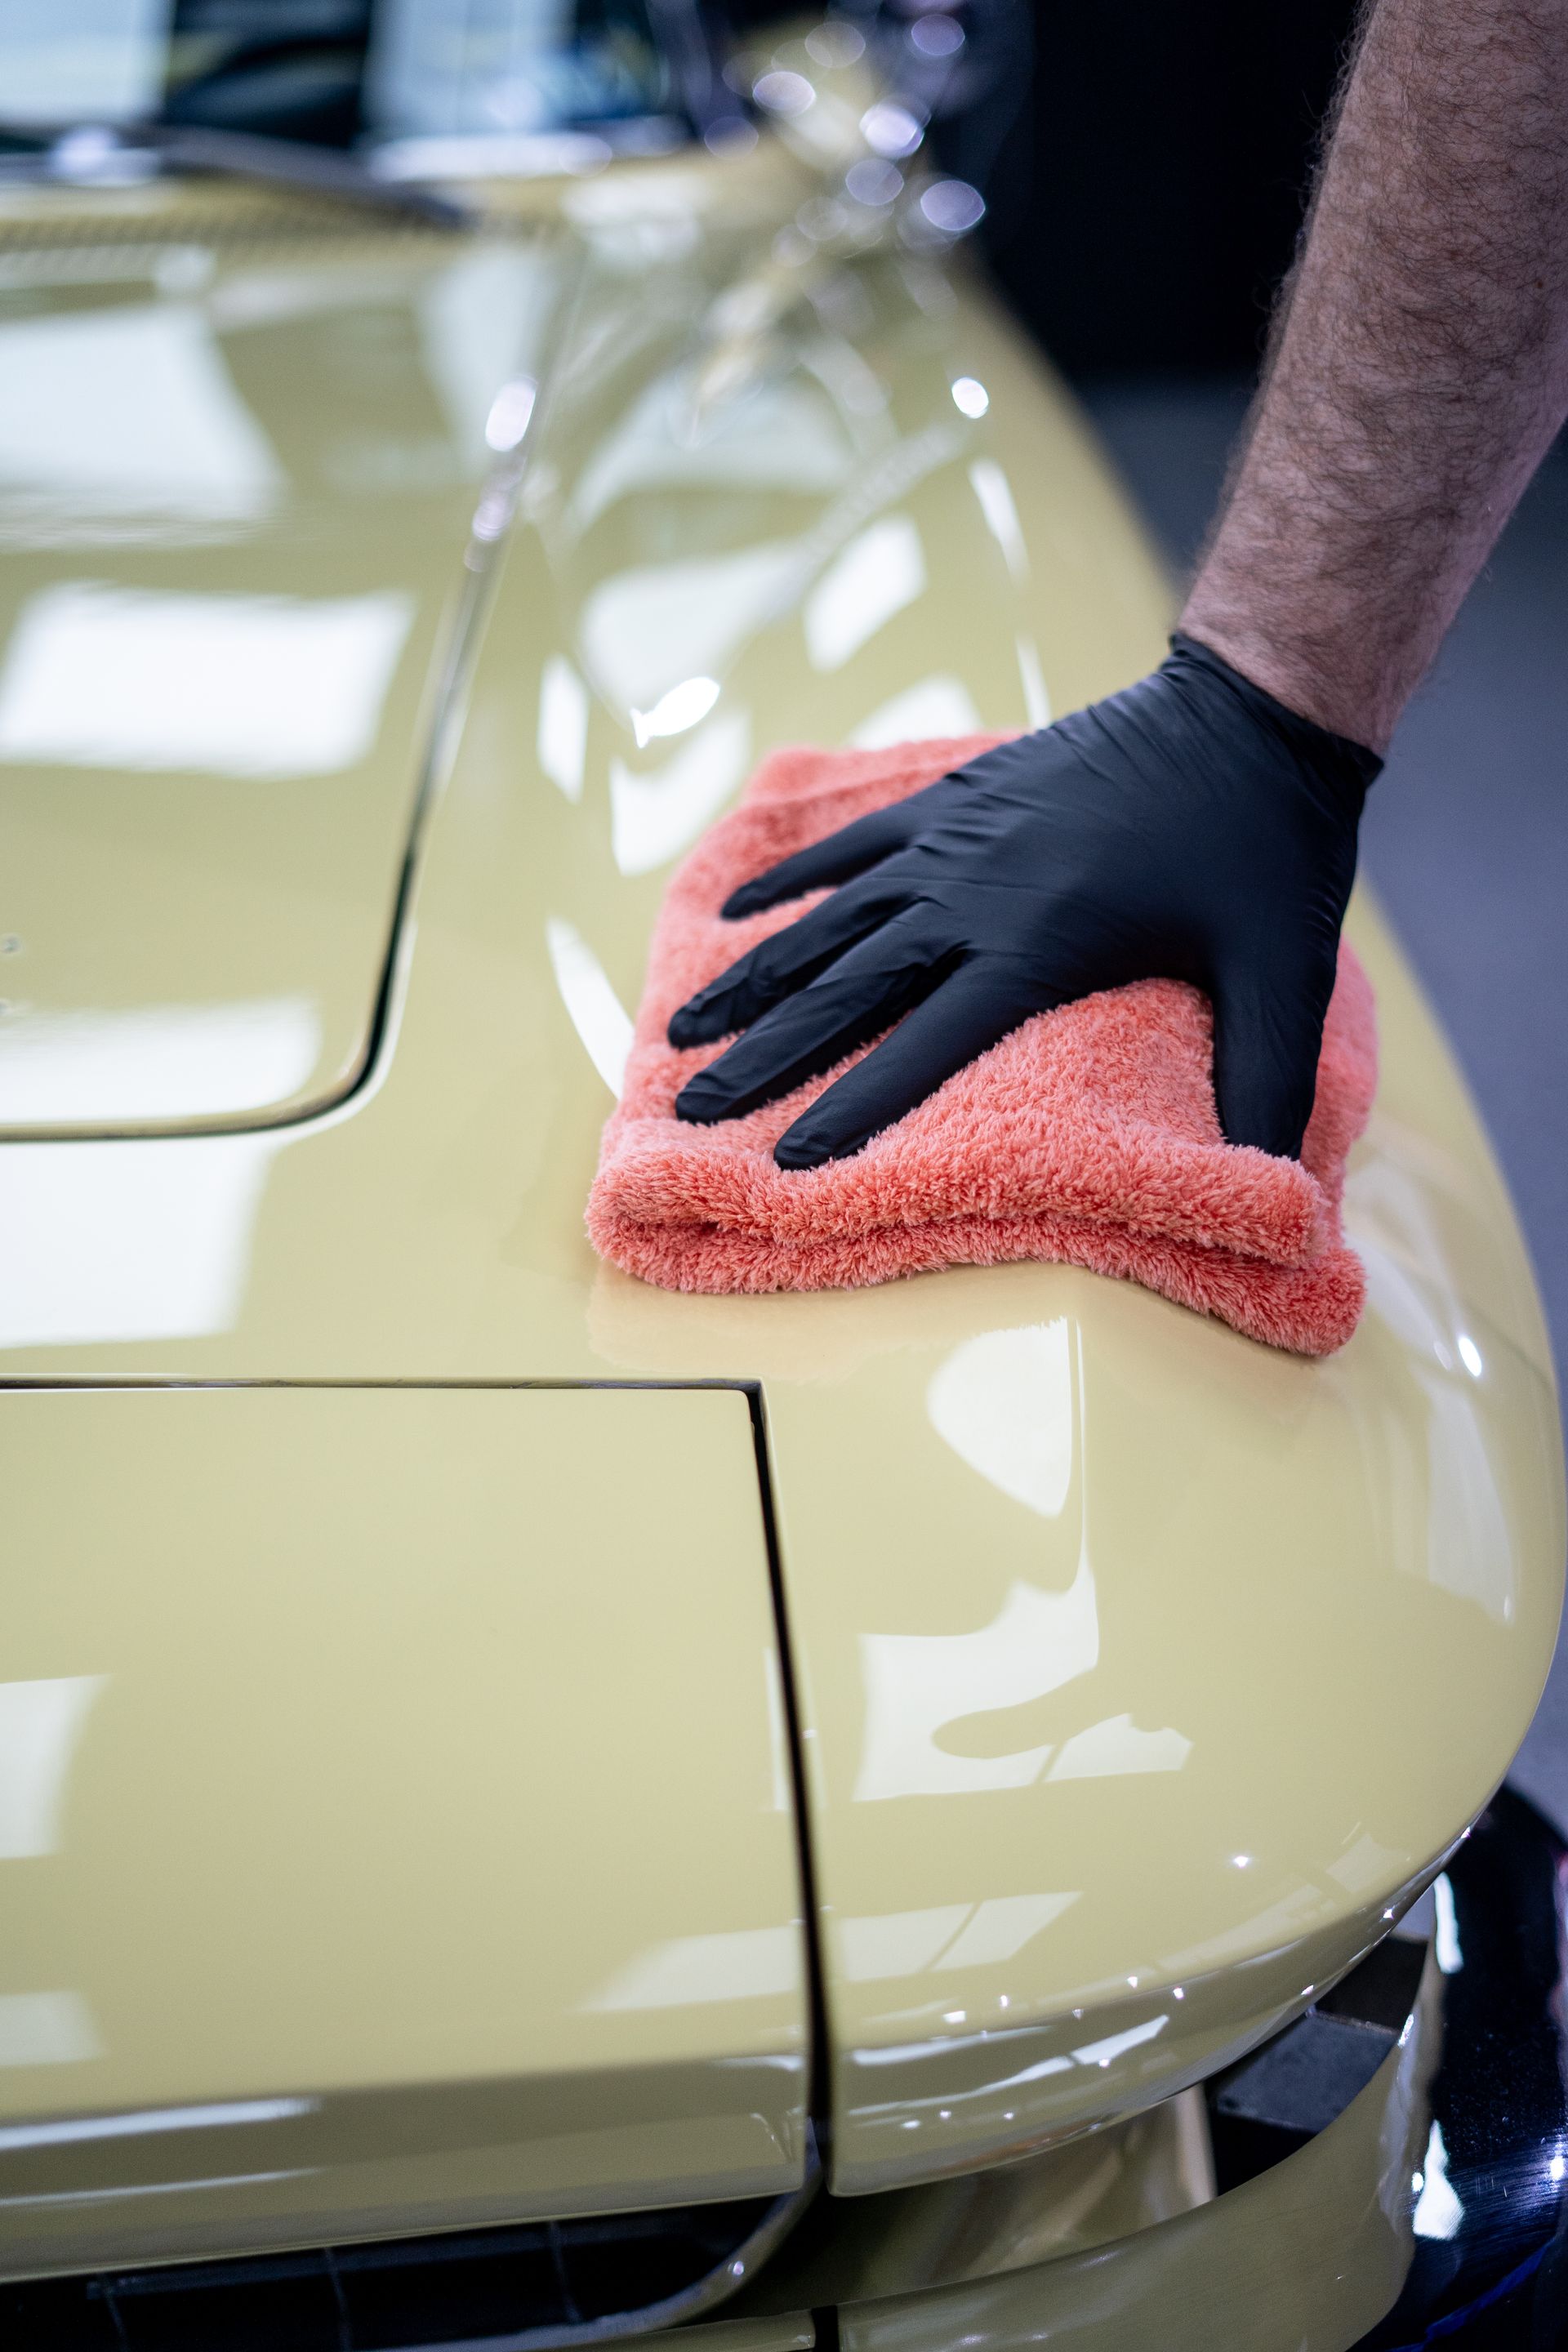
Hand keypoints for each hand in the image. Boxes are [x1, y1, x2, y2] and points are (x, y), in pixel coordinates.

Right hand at [669, 637, 1378, 1169]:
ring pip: (829, 922)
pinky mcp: (958, 798)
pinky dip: (790, 884)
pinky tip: (735, 917)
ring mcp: (955, 839)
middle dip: (763, 1055)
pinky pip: (852, 848)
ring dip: (752, 980)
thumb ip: (1268, 1082)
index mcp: (1037, 946)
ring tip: (682, 1033)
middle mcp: (972, 895)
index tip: (783, 1162)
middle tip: (691, 1109)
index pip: (922, 1046)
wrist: (1248, 709)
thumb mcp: (1285, 973)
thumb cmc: (1268, 848)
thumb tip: (1276, 1195)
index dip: (851, 1108)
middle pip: (845, 988)